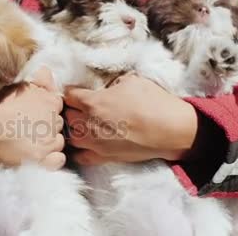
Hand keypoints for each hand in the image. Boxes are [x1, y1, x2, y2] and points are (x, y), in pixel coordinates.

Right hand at [0, 67, 65, 169]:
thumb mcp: (18, 87)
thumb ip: (39, 80)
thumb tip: (49, 72)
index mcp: (50, 101)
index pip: (58, 107)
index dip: (46, 111)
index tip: (34, 115)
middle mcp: (53, 120)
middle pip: (59, 125)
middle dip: (47, 126)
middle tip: (29, 129)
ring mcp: (48, 141)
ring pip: (59, 142)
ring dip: (49, 143)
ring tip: (30, 142)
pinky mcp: (41, 159)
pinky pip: (59, 160)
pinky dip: (52, 159)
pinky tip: (39, 155)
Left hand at [64, 74, 197, 164]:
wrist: (170, 129)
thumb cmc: (153, 102)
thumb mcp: (131, 81)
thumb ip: (112, 84)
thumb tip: (107, 89)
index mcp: (93, 102)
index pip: (68, 96)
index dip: (72, 92)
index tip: (77, 92)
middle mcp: (88, 123)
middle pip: (67, 116)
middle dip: (72, 110)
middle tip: (81, 107)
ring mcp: (94, 143)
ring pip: (70, 136)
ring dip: (75, 129)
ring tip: (84, 125)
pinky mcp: (104, 157)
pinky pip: (81, 157)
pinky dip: (80, 150)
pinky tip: (87, 143)